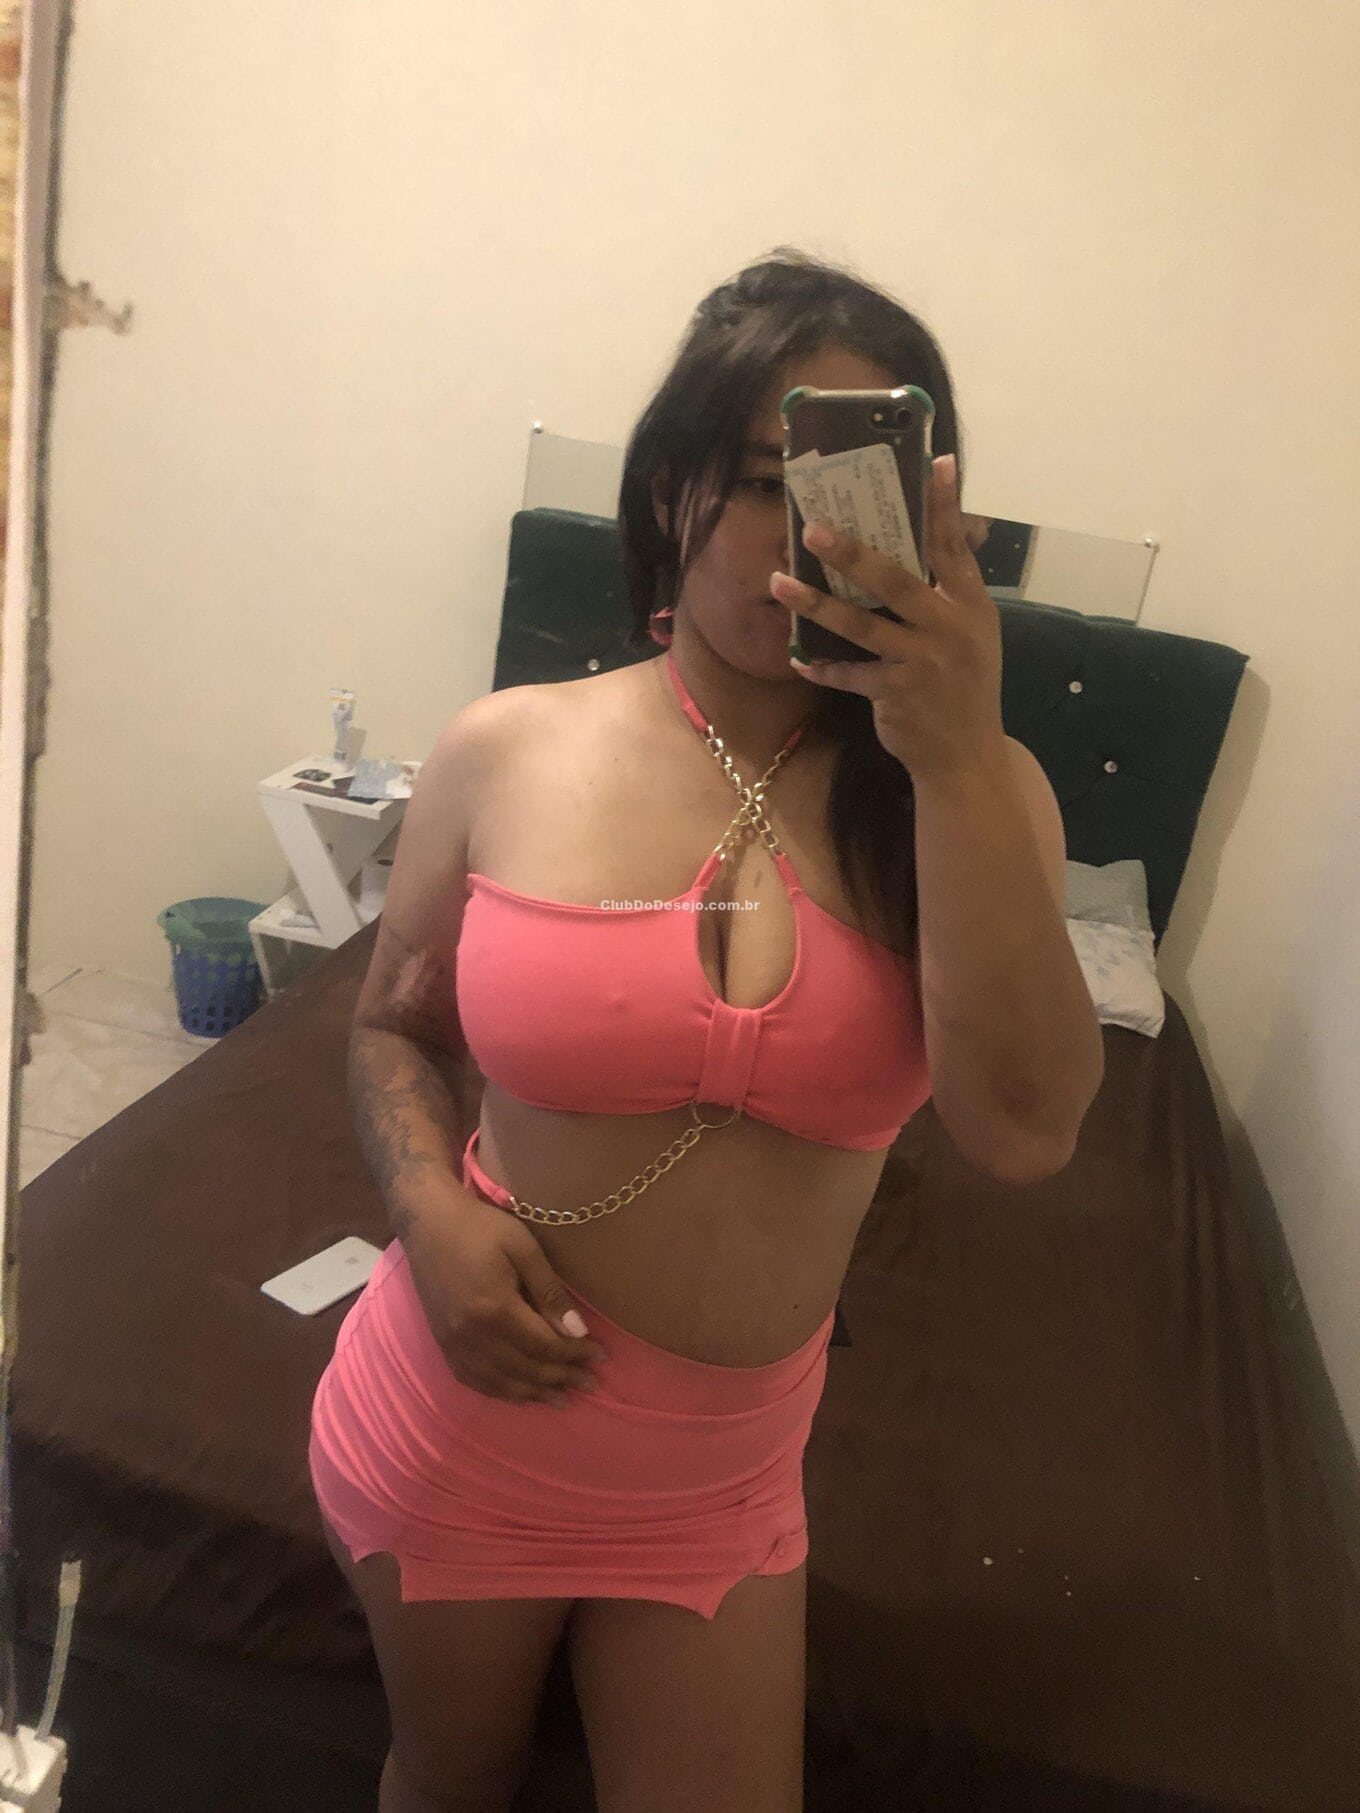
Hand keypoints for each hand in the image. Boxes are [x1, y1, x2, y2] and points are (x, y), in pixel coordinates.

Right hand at [402, 1190, 606, 1407]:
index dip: (574, 1354)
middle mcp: (472, 1335)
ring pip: (500, 1383)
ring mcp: (453, 1343)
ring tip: (562, 1399)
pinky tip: (519, 1394)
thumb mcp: (523, 1248)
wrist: (428, 1222)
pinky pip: (473, 1380)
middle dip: (561, 1379)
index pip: (544, 1346)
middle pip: (525, 1370)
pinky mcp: (442, 1343)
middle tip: (591, 1383)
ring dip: (534, 1394)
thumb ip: (550, 1292)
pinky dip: (500, 1392)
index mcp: (495, 1310)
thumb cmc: (481, 1227)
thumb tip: (577, 1331)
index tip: (600, 1356)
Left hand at [770, 454, 1005, 785]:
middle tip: (813, 528)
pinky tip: (797, 656)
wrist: (967, 756)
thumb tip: (921, 542)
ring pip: (860, 625)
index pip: (954, 544)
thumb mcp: (971, 633)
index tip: (933, 461)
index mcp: (971, 604)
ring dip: (815, 603)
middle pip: (895, 579)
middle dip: (852, 552)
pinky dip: (822, 665)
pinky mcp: (895, 694)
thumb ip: (948, 591)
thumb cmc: (963, 686)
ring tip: (778, 583)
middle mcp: (949, 627)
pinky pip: (849, 673)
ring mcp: (922, 662)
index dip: (943, 504)